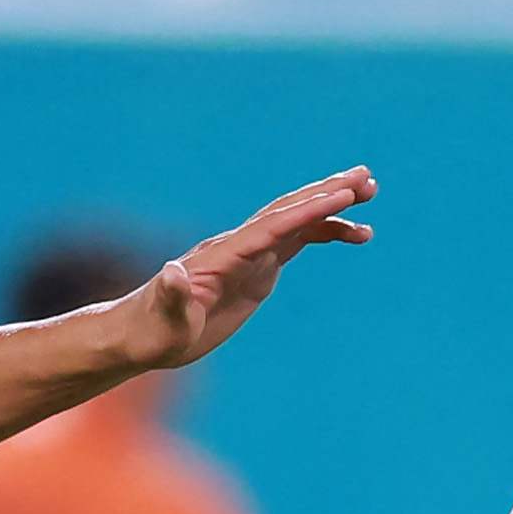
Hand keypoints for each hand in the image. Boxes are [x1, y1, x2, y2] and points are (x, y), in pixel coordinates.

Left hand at [118, 168, 372, 372]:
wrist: (142, 335)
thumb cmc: (151, 332)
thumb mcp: (163, 321)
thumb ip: (171, 296)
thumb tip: (173, 270)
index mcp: (222, 257)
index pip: (271, 227)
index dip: (307, 212)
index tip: (343, 197)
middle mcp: (238, 246)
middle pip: (288, 210)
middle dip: (326, 192)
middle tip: (366, 177)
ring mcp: (248, 255)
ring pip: (296, 220)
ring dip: (331, 205)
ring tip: (370, 193)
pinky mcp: (256, 269)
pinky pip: (296, 242)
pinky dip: (324, 232)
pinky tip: (353, 234)